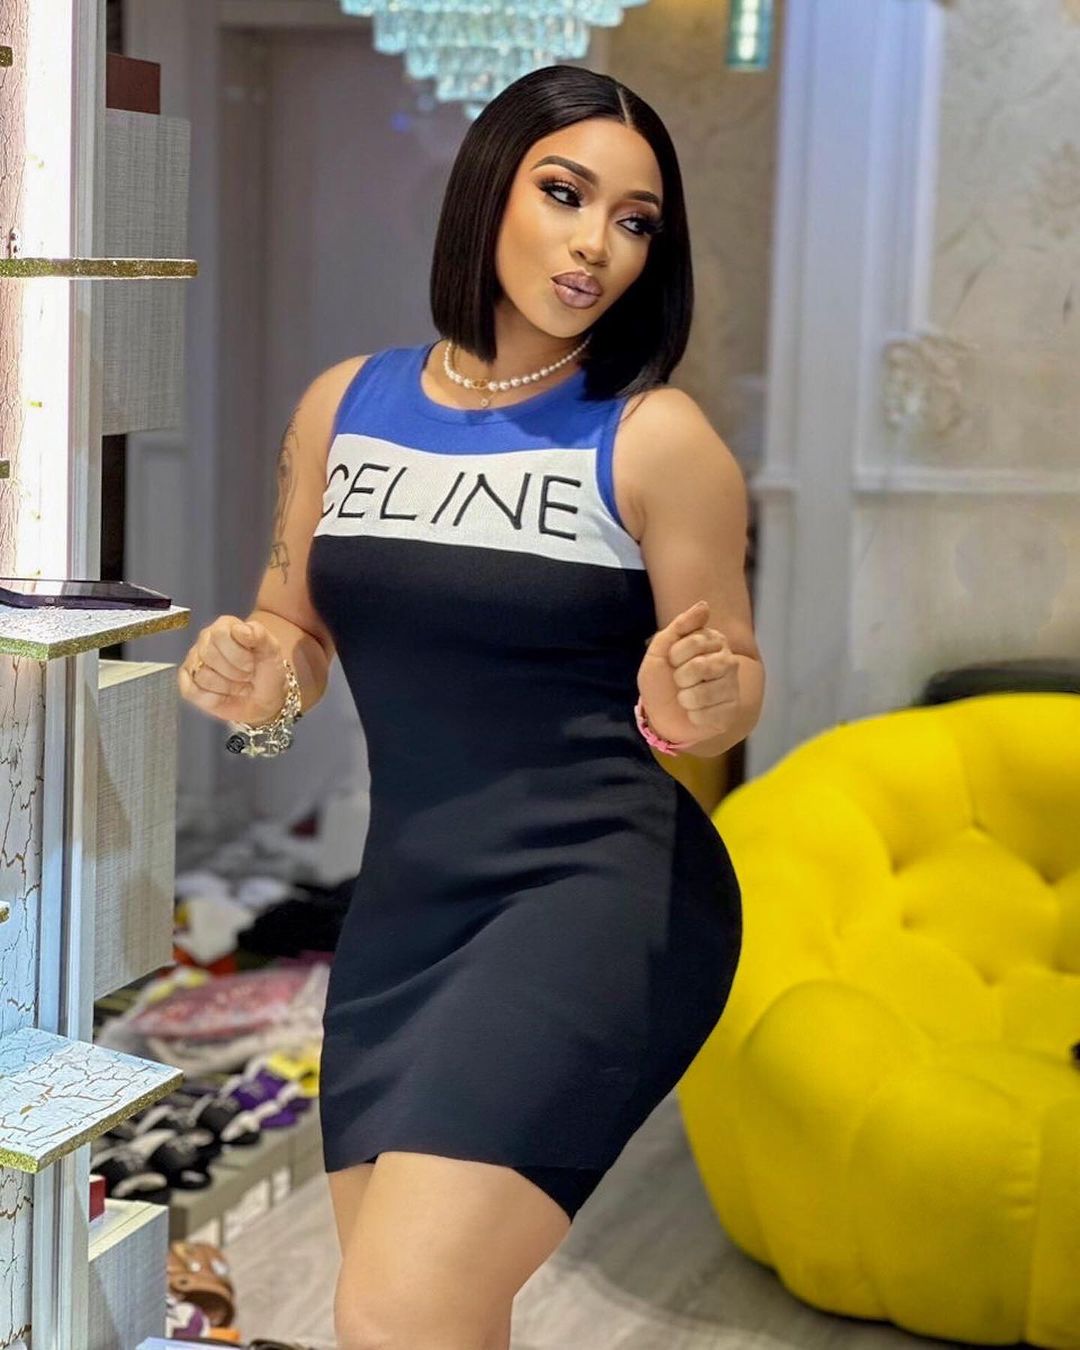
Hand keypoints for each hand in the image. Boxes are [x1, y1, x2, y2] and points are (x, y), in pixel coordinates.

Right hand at [178, 616, 286, 725]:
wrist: (265, 698)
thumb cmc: (266, 670)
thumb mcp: (272, 650)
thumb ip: (259, 635)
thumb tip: (239, 630)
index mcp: (224, 626)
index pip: (220, 634)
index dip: (239, 654)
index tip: (252, 663)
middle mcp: (205, 639)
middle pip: (209, 655)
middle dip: (235, 672)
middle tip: (247, 676)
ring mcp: (194, 661)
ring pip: (202, 675)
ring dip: (227, 687)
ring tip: (238, 685)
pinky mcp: (188, 683)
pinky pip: (192, 692)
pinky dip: (213, 699)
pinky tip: (224, 695)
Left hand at [636, 600, 740, 743]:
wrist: (661, 714)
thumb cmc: (661, 679)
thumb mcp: (659, 650)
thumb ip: (681, 626)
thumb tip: (704, 605)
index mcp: (713, 640)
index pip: (695, 641)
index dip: (675, 655)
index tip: (672, 661)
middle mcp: (729, 661)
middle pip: (701, 667)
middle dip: (680, 677)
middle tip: (679, 681)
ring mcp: (732, 687)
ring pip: (704, 694)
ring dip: (685, 699)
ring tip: (686, 697)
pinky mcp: (731, 711)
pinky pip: (709, 715)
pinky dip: (694, 716)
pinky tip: (695, 712)